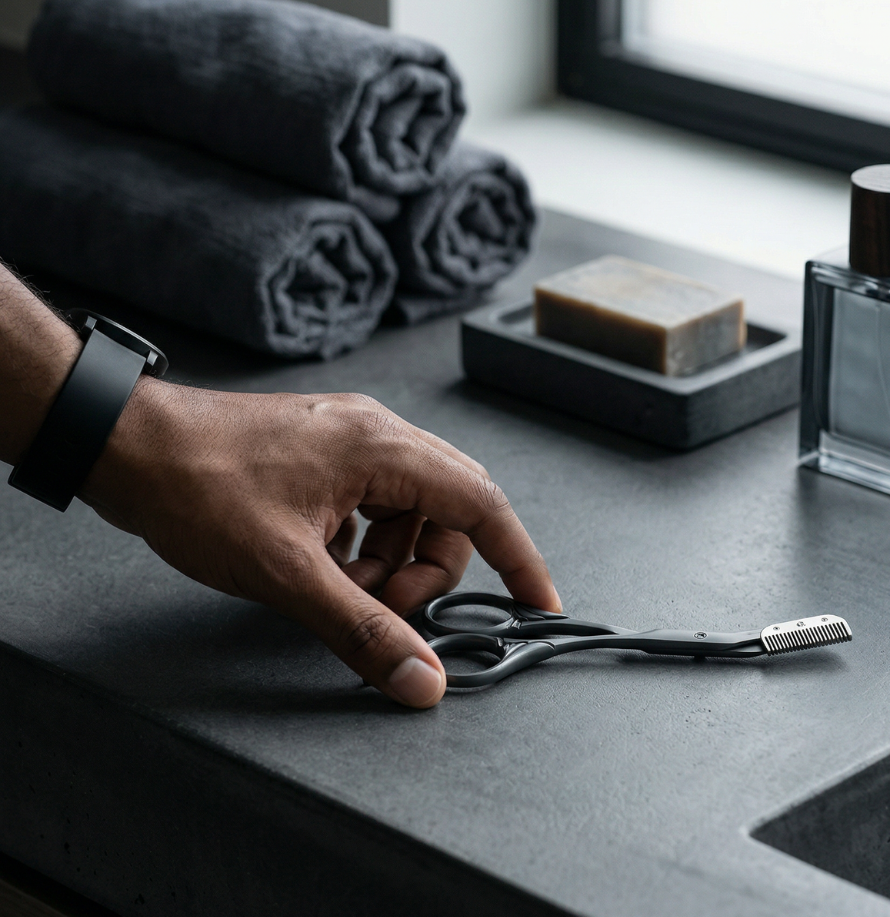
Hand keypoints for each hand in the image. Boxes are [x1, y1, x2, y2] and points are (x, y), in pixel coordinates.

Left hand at [81, 380, 560, 707]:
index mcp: (383, 449)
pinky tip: (324, 566)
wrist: (127, 443)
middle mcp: (377, 435)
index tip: (537, 605)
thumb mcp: (287, 574)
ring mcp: (349, 440)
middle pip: (449, 509)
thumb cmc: (199, 489)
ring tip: (338, 586)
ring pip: (409, 510)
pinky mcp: (324, 455)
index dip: (518, 558)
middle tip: (390, 606)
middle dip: (433, 568)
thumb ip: (362, 629)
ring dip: (391, 561)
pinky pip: (373, 505)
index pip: (481, 503)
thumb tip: (422, 679)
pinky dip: (364, 546)